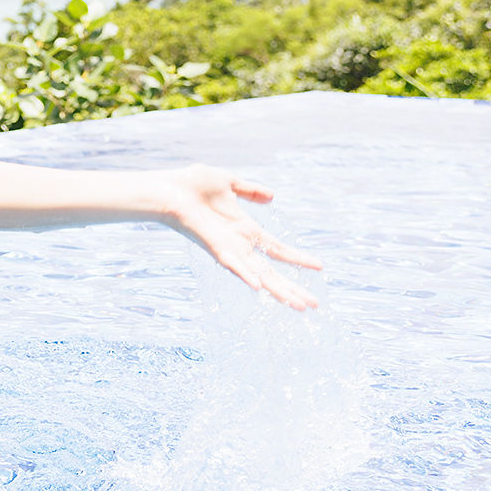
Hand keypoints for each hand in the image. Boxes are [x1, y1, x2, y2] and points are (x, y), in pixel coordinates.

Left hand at [157, 165, 321, 309]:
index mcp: (245, 230)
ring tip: (299, 307)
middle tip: (315, 305)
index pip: (277, 249)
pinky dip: (245, 275)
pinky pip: (231, 264)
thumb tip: (272, 196)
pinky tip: (259, 288)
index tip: (321, 266)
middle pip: (272, 272)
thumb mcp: (229, 183)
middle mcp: (239, 244)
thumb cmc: (192, 185)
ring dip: (278, 291)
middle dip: (293, 288)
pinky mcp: (214, 248)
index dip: (297, 258)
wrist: (169, 187)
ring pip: (258, 275)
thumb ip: (250, 190)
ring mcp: (227, 249)